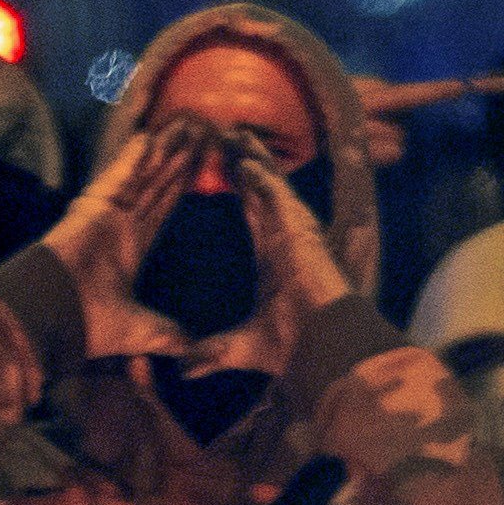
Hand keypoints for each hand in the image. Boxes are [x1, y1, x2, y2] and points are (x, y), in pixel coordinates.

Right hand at [43, 112, 209, 321]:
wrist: (54, 320)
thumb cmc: (88, 325)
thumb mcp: (142, 331)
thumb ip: (169, 335)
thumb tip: (195, 352)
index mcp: (133, 246)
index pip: (166, 206)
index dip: (184, 183)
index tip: (205, 163)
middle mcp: (121, 224)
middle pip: (159, 182)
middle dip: (180, 157)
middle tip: (203, 130)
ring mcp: (106, 213)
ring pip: (144, 174)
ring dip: (165, 150)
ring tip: (188, 123)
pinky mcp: (92, 208)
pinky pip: (117, 177)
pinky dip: (132, 158)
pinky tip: (150, 136)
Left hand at [227, 129, 355, 338]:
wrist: (318, 347)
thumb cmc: (289, 346)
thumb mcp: (238, 347)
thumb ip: (212, 351)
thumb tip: (185, 371)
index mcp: (271, 260)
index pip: (250, 215)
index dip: (237, 192)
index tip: (222, 171)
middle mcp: (282, 240)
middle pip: (258, 192)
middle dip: (242, 164)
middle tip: (224, 136)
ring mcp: (293, 232)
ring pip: (268, 187)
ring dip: (251, 160)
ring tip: (232, 133)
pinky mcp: (300, 231)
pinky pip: (277, 196)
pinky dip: (262, 177)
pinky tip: (245, 159)